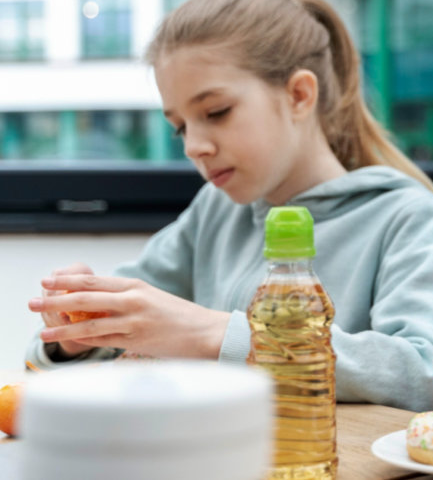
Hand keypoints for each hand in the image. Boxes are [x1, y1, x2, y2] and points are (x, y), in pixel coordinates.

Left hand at [29, 274, 230, 358]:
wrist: (208, 331)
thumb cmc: (182, 318)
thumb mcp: (153, 300)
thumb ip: (128, 300)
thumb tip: (99, 306)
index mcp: (136, 286)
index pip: (94, 281)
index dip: (67, 281)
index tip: (48, 280)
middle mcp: (133, 299)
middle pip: (86, 296)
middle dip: (56, 298)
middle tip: (34, 298)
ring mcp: (135, 319)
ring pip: (90, 320)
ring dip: (62, 325)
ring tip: (42, 329)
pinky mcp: (138, 338)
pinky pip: (103, 339)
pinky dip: (82, 340)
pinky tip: (67, 341)